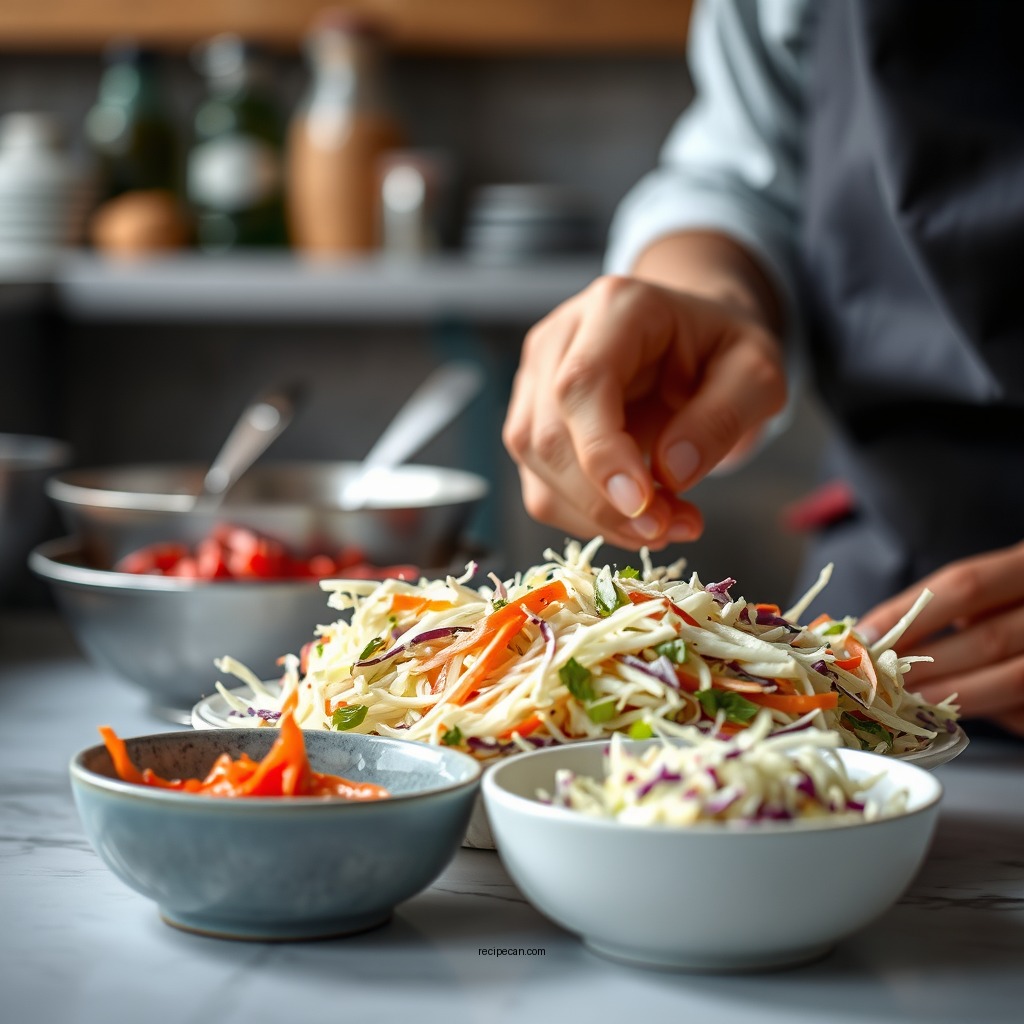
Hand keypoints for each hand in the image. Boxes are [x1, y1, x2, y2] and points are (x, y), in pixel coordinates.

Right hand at [502, 273, 786, 549]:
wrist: (693, 343)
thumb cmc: (721, 352)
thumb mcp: (756, 373)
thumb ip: (724, 416)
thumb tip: (673, 472)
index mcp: (615, 308)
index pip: (581, 385)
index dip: (602, 454)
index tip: (644, 506)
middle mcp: (558, 339)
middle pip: (546, 435)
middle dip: (603, 501)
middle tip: (670, 528)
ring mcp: (534, 381)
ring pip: (536, 468)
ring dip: (596, 516)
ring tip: (665, 523)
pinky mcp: (531, 423)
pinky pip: (541, 487)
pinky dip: (587, 518)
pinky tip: (638, 518)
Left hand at [857, 541, 1023, 736]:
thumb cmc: (1011, 603)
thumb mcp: (989, 591)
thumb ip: (950, 605)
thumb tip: (879, 635)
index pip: (965, 585)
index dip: (912, 611)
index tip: (867, 635)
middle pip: (988, 639)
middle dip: (929, 663)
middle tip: (883, 680)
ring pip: (1011, 680)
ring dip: (953, 693)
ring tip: (908, 702)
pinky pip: (1022, 708)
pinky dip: (987, 710)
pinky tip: (953, 712)